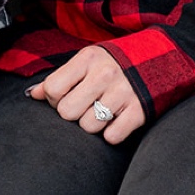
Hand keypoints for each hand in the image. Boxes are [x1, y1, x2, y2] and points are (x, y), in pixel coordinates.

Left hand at [27, 45, 143, 144]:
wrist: (161, 58)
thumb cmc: (116, 63)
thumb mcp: (87, 61)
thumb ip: (60, 77)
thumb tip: (33, 94)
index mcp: (88, 59)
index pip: (53, 89)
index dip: (56, 99)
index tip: (67, 96)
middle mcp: (104, 74)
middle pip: (67, 112)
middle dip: (73, 114)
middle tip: (85, 105)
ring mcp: (123, 93)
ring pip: (88, 127)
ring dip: (93, 124)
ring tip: (103, 110)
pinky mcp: (139, 111)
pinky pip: (112, 137)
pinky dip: (112, 134)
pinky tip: (117, 119)